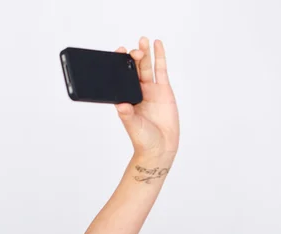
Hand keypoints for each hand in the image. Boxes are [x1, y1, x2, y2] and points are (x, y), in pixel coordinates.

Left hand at [114, 37, 179, 157]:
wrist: (160, 147)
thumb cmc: (143, 139)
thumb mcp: (133, 126)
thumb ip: (127, 115)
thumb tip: (120, 105)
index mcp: (125, 97)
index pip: (119, 77)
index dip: (117, 64)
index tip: (117, 53)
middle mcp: (136, 91)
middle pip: (133, 69)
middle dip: (132, 57)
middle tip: (133, 49)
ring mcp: (150, 90)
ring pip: (146, 67)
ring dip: (144, 53)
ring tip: (143, 39)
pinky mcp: (163, 90)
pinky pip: (161, 70)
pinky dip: (159, 57)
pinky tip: (157, 44)